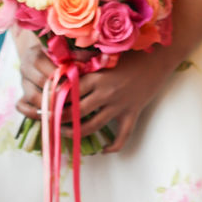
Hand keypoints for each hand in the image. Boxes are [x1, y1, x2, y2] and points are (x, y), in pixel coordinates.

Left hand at [13, 31, 175, 152]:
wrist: (159, 57)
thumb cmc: (131, 52)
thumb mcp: (105, 53)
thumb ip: (82, 58)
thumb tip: (60, 60)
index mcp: (96, 77)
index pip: (68, 93)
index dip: (53, 100)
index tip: (42, 105)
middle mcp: (105, 93)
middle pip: (76, 112)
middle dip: (59, 120)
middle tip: (48, 123)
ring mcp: (120, 106)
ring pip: (93, 126)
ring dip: (76, 133)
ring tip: (65, 134)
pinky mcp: (133, 113)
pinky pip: (122, 136)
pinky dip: (113, 146)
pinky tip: (103, 150)